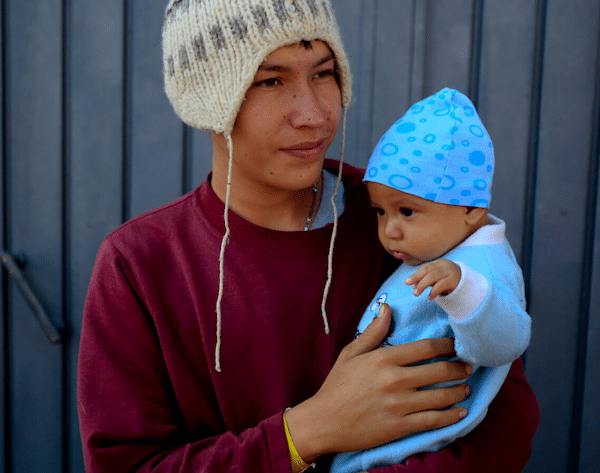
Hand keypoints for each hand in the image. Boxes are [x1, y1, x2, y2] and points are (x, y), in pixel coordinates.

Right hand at [285, 303, 470, 462]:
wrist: (324, 422)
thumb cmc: (337, 386)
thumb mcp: (351, 353)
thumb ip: (373, 332)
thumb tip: (387, 308)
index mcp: (384, 359)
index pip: (426, 348)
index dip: (447, 346)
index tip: (455, 346)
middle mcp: (395, 380)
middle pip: (440, 371)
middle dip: (460, 368)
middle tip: (468, 367)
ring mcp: (399, 405)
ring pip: (441, 397)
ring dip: (459, 392)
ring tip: (466, 388)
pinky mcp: (400, 427)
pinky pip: (434, 421)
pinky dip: (451, 417)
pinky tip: (460, 413)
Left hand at [405, 259, 460, 298]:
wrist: (469, 284)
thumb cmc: (449, 281)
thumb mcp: (437, 279)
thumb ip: (426, 280)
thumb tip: (413, 285)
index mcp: (439, 263)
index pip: (425, 268)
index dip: (416, 275)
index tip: (407, 282)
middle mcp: (445, 265)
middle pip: (428, 270)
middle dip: (417, 279)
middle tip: (411, 289)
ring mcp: (450, 272)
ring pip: (433, 276)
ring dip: (423, 285)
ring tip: (417, 293)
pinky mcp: (455, 280)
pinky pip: (441, 284)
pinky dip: (433, 291)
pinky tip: (430, 297)